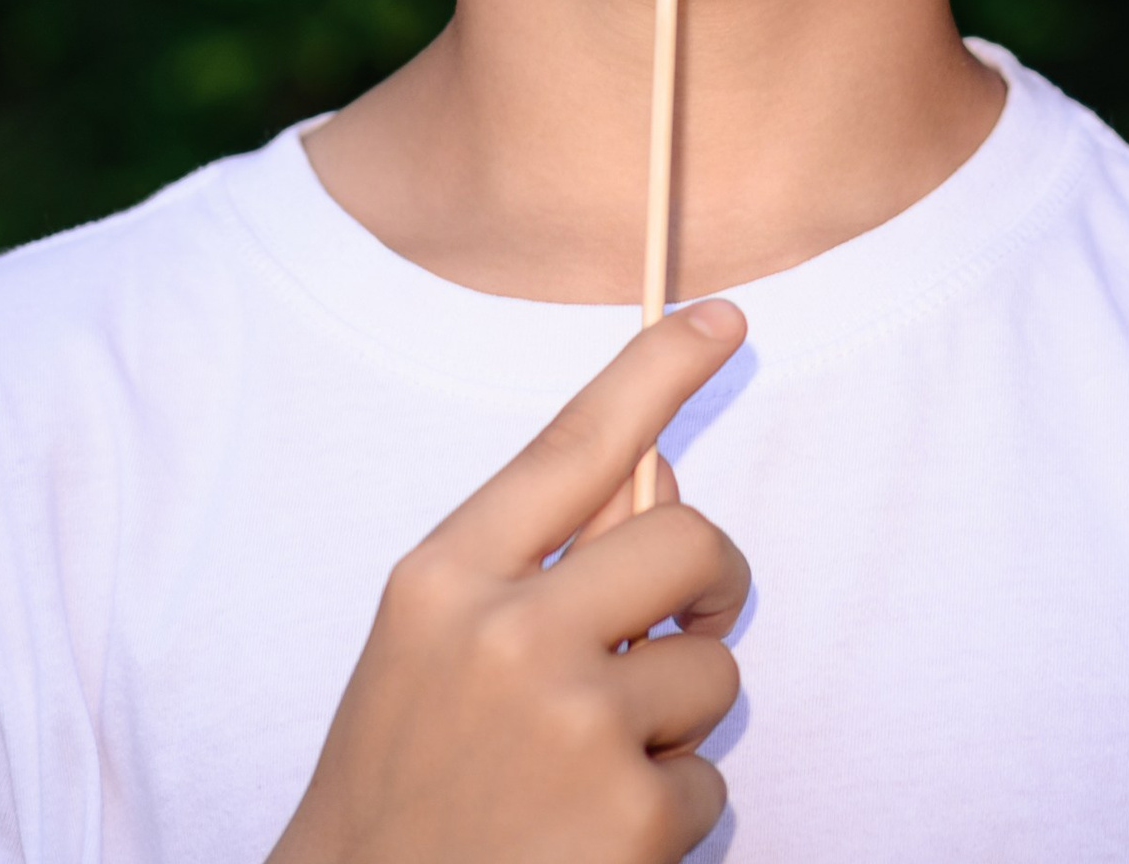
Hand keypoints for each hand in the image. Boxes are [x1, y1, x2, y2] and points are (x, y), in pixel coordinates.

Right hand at [270, 300, 752, 863]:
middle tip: (686, 628)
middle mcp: (508, 636)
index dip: (658, 369)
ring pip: (712, 671)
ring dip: (676, 721)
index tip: (723, 317)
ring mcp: (573, 726)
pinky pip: (710, 781)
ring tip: (591, 771)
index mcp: (446, 578)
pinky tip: (593, 840)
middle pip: (684, 538)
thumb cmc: (405, 777)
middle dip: (710, 582)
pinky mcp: (630, 818)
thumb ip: (534, 560)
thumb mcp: (433, 644)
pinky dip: (669, 814)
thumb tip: (659, 471)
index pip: (574, 443)